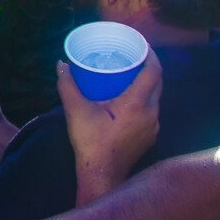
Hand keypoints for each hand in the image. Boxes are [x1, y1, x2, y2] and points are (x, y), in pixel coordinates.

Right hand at [59, 50, 160, 193]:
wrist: (101, 175)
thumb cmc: (91, 142)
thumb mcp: (76, 110)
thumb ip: (68, 85)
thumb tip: (61, 64)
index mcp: (137, 102)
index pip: (154, 70)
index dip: (150, 54)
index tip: (141, 44)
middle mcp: (151, 113)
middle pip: (157, 82)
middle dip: (147, 66)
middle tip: (132, 56)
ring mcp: (153, 126)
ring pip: (155, 97)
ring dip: (146, 84)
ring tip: (129, 75)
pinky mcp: (149, 137)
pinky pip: (151, 111)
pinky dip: (143, 100)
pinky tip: (128, 100)